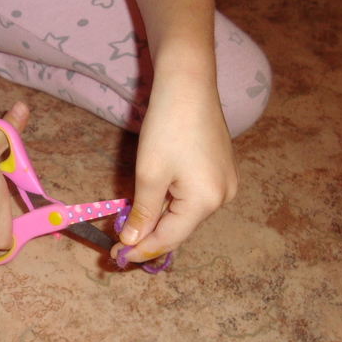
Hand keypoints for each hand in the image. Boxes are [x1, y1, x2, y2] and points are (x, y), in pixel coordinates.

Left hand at [111, 71, 238, 262]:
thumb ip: (142, 213)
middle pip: (179, 229)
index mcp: (206, 201)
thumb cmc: (167, 127)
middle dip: (148, 237)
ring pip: (184, 214)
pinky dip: (170, 205)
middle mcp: (222, 197)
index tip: (116, 258)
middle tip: (118, 247)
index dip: (141, 250)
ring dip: (158, 221)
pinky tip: (150, 205)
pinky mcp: (220, 170)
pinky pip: (191, 198)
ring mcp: (225, 183)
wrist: (188, 83)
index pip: (169, 238)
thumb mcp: (149, 174)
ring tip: (130, 228)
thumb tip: (133, 242)